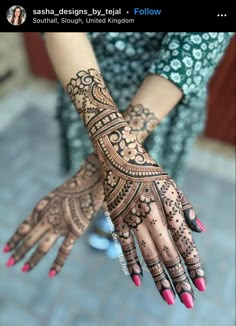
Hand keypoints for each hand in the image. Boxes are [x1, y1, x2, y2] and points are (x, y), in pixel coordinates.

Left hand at [4, 154, 103, 275]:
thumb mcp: (55, 195)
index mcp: (42, 208)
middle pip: (30, 238)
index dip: (14, 239)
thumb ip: (47, 209)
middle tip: (9, 263)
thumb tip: (41, 220)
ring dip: (32, 259)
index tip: (5, 249)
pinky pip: (65, 250)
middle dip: (18, 252)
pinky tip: (52, 273)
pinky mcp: (75, 230)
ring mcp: (61, 225)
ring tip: (23, 269)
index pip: (23, 227)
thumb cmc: (75, 187)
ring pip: (43, 246)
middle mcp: (48, 218)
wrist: (90, 180)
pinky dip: (58, 263)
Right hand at [95, 125, 205, 308]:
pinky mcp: (116, 218)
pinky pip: (124, 245)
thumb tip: (201, 232)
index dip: (194, 264)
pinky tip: (139, 281)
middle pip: (168, 252)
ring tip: (169, 298)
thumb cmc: (149, 171)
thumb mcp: (172, 184)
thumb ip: (187, 208)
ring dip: (159, 278)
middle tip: (188, 302)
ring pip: (148, 253)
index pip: (184, 241)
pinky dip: (131, 263)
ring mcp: (132, 216)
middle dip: (180, 278)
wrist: (119, 156)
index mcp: (169, 204)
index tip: (201, 285)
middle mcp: (152, 213)